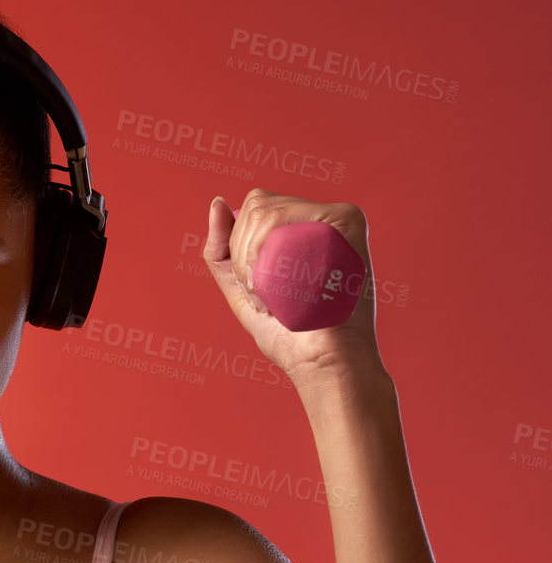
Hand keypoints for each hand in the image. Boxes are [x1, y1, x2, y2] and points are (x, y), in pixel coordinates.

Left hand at [202, 188, 383, 386]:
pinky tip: (284, 286)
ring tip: (277, 294)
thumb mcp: (242, 288)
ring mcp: (335, 218)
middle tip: (268, 295)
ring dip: (253, 261)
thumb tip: (216, 202)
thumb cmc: (287, 332)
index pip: (255, 209)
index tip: (259, 288)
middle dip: (244, 255)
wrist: (321, 360)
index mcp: (302, 230)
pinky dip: (266, 256)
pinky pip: (281, 217)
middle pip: (256, 205)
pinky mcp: (346, 221)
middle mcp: (321, 219)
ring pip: (263, 211)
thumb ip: (223, 249)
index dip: (242, 248)